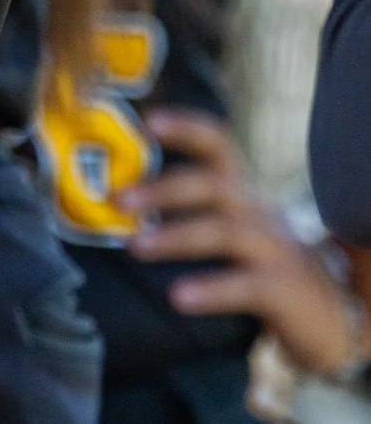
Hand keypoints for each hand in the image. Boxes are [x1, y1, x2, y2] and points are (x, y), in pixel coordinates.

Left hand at [124, 109, 364, 375]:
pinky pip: (244, 285)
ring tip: (134, 247)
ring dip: (175, 236)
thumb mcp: (227, 229)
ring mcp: (274, 249)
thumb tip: (106, 202)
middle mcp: (257, 211)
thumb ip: (182, 212)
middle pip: (211, 185)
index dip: (185, 127)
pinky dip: (210, 289)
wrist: (330, 316)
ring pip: (224, 231)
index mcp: (239, 191)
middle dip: (160, 189)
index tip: (147, 120)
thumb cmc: (259, 265)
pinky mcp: (283, 289)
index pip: (216, 144)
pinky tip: (177, 297)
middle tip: (115, 201)